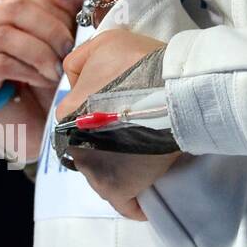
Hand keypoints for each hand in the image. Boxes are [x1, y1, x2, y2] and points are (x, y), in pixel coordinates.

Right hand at [0, 0, 83, 162]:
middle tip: (70, 52)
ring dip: (41, 53)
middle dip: (52, 31)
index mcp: (8, 2)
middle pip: (17, 7)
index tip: (78, 26)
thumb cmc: (54, 70)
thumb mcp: (70, 33)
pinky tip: (43, 81)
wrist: (40, 116)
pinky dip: (28, 71)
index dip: (59, 4)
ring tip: (58, 70)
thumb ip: (68, 5)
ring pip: (5, 34)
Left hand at [58, 29, 173, 219]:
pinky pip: (126, 204)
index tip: (122, 102)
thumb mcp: (106, 42)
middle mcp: (75, 147)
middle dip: (107, 138)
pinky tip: (147, 193)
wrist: (179, 91)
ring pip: (104, 173)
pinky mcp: (120, 190)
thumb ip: (80, 60)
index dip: (100, 104)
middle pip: (89, 144)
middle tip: (136, 126)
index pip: (76, 112)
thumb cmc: (142, 65)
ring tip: (146, 154)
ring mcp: (97, 173)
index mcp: (68, 113)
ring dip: (121, 165)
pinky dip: (136, 201)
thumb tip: (76, 80)